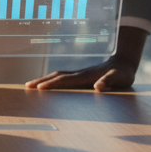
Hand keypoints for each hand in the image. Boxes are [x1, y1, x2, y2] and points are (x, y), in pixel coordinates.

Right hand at [26, 26, 147, 90]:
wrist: (124, 62)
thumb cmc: (122, 73)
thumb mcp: (120, 79)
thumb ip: (109, 82)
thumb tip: (98, 87)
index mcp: (86, 76)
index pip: (66, 80)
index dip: (53, 84)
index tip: (40, 89)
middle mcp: (80, 74)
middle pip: (57, 76)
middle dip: (42, 81)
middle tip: (27, 86)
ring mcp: (79, 74)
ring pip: (58, 76)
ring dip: (44, 80)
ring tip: (32, 85)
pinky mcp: (81, 76)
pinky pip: (62, 77)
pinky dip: (52, 80)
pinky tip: (48, 84)